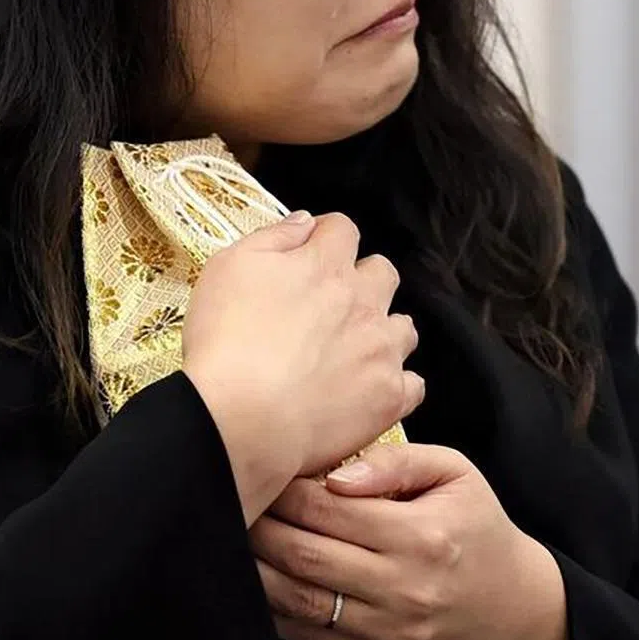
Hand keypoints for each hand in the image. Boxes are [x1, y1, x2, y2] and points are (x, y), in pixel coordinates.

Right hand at [182, 211, 422, 525]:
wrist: (241, 417)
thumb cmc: (225, 338)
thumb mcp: (229, 266)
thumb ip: (273, 237)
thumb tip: (305, 222)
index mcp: (325, 264)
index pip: (343, 229)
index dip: (326, 235)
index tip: (310, 250)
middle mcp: (363, 300)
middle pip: (383, 272)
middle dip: (362, 278)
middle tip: (331, 302)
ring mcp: (381, 350)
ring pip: (403, 327)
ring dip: (382, 329)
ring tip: (352, 349)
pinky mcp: (389, 398)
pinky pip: (413, 382)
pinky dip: (395, 382)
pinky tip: (368, 389)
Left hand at [251, 443, 569, 639]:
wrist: (514, 610)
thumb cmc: (475, 526)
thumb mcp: (454, 472)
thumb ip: (394, 461)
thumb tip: (336, 472)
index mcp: (421, 536)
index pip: (329, 508)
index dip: (286, 486)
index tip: (264, 464)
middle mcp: (403, 589)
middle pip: (305, 555)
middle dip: (261, 523)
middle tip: (235, 493)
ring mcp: (388, 633)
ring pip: (299, 600)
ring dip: (258, 566)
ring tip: (238, 531)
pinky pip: (309, 636)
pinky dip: (274, 607)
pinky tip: (259, 574)